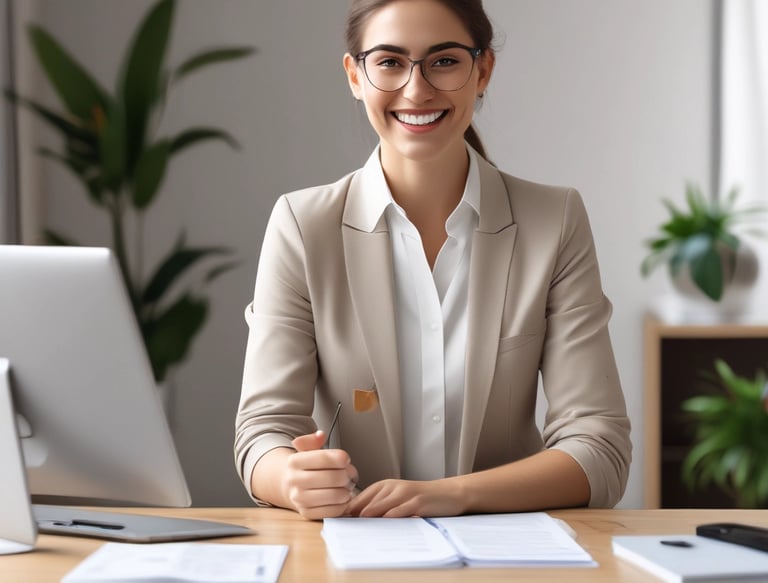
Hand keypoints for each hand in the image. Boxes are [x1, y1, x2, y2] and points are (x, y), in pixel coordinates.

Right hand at [283, 430, 357, 519]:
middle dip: (348, 475)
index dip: (341, 458)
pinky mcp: (307, 513)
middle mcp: (294, 480)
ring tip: (346, 485)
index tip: (346, 459)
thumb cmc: (304, 467)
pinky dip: (343, 504)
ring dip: (347, 490)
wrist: (287, 485)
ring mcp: (299, 499)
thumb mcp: (306, 449)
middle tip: (350, 473)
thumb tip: (320, 435)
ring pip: (336, 495)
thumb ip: (313, 440)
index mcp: (294, 461)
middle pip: (333, 477)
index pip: (324, 458)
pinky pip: (334, 510)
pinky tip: (341, 497)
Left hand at [346, 478, 464, 517]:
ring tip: (359, 524)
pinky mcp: (418, 500)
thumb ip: (378, 506)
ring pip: (382, 504)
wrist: (447, 494)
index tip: (340, 521)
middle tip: (346, 526)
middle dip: (356, 513)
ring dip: (370, 514)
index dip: (349, 509)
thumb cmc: (419, 499)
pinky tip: (385, 521)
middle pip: (369, 501)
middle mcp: (392, 487)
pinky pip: (402, 508)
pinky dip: (392, 514)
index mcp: (384, 486)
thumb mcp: (396, 499)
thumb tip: (355, 519)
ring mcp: (405, 493)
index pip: (360, 497)